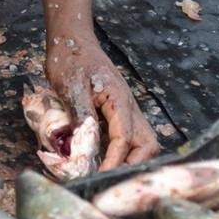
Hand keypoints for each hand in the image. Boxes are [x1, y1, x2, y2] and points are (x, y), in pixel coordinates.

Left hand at [46, 37, 156, 169]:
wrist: (72, 39)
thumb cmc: (71, 58)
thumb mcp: (71, 86)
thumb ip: (80, 114)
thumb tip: (82, 147)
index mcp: (119, 100)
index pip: (125, 138)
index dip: (114, 161)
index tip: (100, 177)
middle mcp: (128, 107)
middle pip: (147, 143)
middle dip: (134, 165)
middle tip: (109, 180)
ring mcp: (125, 109)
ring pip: (141, 141)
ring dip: (130, 160)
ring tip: (107, 174)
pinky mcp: (117, 112)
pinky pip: (127, 137)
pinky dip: (120, 152)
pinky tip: (102, 160)